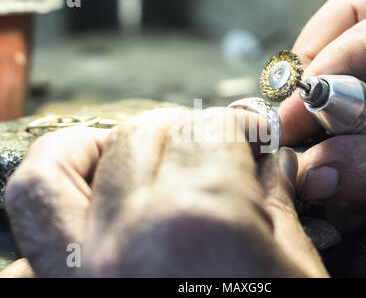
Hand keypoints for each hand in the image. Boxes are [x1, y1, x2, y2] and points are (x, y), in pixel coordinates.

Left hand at [4, 108, 327, 276]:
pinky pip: (23, 256)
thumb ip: (275, 205)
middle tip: (206, 144)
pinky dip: (51, 225)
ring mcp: (76, 281)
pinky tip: (91, 221)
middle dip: (181, 129)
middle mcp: (125, 244)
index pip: (210, 130)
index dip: (236, 125)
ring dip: (91, 149)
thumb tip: (269, 163)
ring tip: (126, 152)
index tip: (248, 134)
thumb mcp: (297, 276)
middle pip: (140, 136)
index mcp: (199, 226)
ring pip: (49, 174)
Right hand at [279, 0, 365, 216]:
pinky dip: (348, 97)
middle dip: (318, 54)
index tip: (291, 120)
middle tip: (301, 105)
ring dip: (332, 78)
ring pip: (363, 34)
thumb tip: (317, 172)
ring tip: (324, 121)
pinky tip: (349, 128)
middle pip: (364, 7)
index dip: (322, 74)